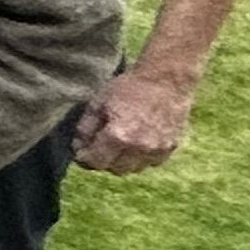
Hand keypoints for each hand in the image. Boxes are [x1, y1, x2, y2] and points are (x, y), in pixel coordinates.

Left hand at [74, 62, 194, 174]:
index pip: (95, 162)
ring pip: (134, 168)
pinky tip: (137, 141)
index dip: (84, 158)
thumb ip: (86, 128)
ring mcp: (157, 149)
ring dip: (123, 161)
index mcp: (118, 136)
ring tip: (119, 143)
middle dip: (104, 160)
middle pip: (115, 169)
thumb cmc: (128, 87)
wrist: (165, 79)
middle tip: (99, 146)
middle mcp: (139, 148)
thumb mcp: (98, 103)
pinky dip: (142, 157)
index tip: (81, 151)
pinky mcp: (171, 147)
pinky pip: (151, 162)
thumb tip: (79, 146)